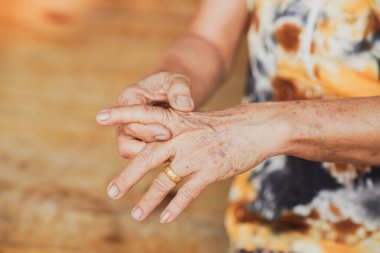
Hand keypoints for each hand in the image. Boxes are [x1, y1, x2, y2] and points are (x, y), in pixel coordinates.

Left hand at [97, 103, 287, 222]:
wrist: (256, 127)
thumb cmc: (227, 124)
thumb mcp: (198, 121)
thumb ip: (176, 132)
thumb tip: (158, 147)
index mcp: (177, 120)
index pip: (144, 115)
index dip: (122, 115)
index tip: (99, 116)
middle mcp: (181, 137)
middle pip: (145, 158)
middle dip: (127, 178)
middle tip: (111, 192)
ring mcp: (194, 156)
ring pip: (163, 182)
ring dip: (147, 201)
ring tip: (135, 214)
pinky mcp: (209, 172)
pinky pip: (186, 193)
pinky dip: (174, 207)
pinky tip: (165, 218)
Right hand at [115, 72, 194, 159]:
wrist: (174, 96)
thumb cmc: (174, 86)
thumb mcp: (178, 81)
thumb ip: (181, 90)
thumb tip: (184, 106)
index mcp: (130, 96)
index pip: (128, 116)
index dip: (146, 128)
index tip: (167, 134)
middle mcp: (123, 115)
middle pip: (126, 136)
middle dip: (149, 141)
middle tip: (170, 141)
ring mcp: (127, 131)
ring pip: (128, 150)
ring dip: (148, 153)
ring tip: (170, 151)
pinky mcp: (135, 142)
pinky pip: (138, 156)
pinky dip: (153, 156)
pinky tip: (170, 153)